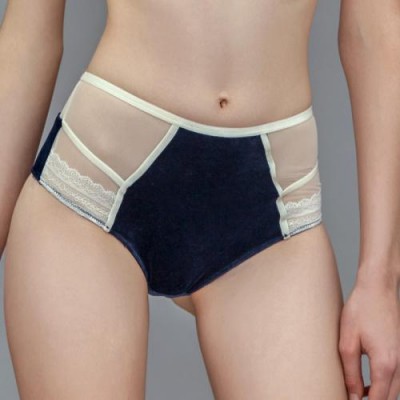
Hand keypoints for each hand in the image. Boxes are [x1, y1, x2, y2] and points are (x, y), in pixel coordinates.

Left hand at [339, 272, 399, 398]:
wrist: (378, 288)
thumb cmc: (361, 310)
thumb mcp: (348, 341)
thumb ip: (351, 371)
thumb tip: (352, 395)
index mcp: (386, 364)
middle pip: (389, 397)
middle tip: (352, 399)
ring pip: (394, 389)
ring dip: (379, 395)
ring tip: (357, 393)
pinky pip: (395, 377)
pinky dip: (384, 384)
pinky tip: (367, 382)